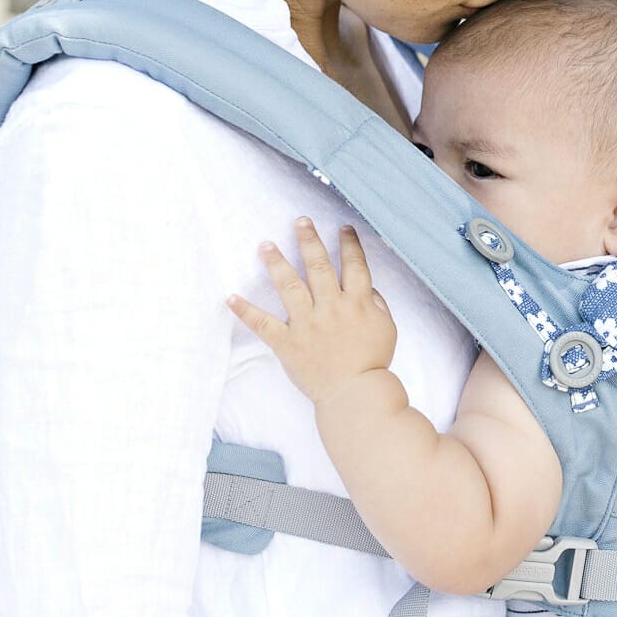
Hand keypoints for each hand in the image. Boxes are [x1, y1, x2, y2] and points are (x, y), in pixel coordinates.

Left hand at [227, 220, 396, 404]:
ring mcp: (307, 324)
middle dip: (309, 240)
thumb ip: (377, 303)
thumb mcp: (387, 328)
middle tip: (300, 221)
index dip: (349, 244)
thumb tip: (366, 285)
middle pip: (318, 266)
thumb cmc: (373, 363)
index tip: (343, 228)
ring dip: (276, 262)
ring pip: (289, 286)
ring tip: (266, 245)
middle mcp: (331, 307)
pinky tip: (230, 297)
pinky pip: (263, 324)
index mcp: (358, 303)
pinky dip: (245, 311)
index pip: (354, 265)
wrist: (355, 395)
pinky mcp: (288, 343)